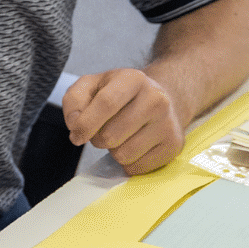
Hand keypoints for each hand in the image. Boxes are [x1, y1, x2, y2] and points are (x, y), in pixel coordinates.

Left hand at [61, 68, 185, 175]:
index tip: (76, 136)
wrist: (162, 98)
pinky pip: (138, 168)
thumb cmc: (122, 94)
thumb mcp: (94, 85)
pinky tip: (135, 145)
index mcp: (133, 79)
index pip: (106, 103)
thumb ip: (74, 100)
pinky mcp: (174, 145)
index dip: (85, 124)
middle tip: (105, 130)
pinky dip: (129, 162)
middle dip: (99, 139)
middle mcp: (156, 99)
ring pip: (124, 154)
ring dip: (115, 151)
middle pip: (111, 135)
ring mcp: (167, 123)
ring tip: (122, 136)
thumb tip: (74, 124)